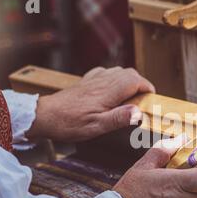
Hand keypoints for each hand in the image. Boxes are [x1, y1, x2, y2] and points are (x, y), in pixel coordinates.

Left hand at [27, 67, 154, 141]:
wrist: (45, 115)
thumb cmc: (70, 123)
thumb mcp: (97, 126)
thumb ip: (119, 118)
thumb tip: (139, 112)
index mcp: (108, 91)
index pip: (135, 80)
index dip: (147, 87)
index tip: (151, 97)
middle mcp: (102, 81)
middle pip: (129, 73)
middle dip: (140, 83)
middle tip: (143, 98)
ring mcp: (93, 79)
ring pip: (118, 71)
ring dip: (128, 80)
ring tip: (131, 96)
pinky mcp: (86, 82)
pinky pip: (105, 72)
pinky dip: (114, 78)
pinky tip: (112, 88)